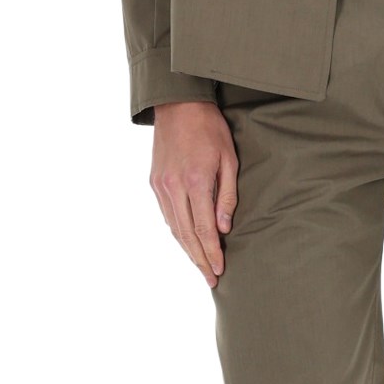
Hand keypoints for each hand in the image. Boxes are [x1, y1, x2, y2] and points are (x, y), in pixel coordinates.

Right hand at [149, 101, 238, 286]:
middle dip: (199, 260)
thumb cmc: (210, 129)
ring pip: (174, 228)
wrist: (178, 105)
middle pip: (186, 235)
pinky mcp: (154, 182)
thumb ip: (227, 196)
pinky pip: (167, 215)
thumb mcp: (229, 159)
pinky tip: (187, 242)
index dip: (212, 253)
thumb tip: (224, 228)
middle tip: (211, 279)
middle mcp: (174, 188)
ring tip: (201, 266)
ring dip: (187, 250)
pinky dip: (177, 232)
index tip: (220, 270)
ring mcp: (161, 186)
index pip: (204, 229)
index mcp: (195, 182)